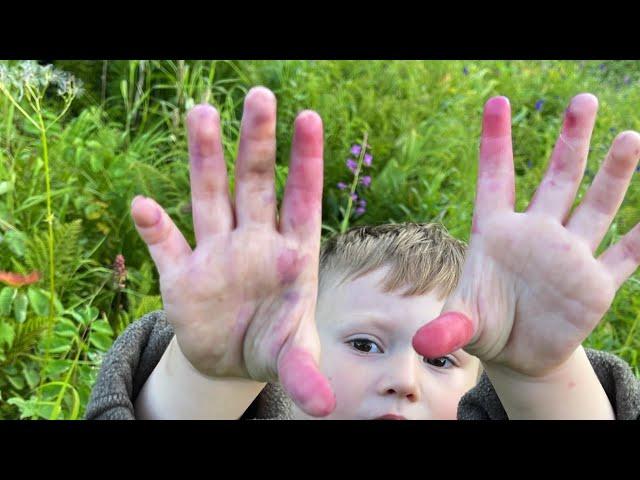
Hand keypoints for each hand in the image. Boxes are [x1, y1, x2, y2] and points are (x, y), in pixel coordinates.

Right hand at [130, 87, 334, 416]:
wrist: (231, 361)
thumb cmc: (273, 345)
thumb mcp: (293, 358)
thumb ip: (305, 374)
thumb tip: (325, 407)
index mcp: (290, 252)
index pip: (301, 198)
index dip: (305, 161)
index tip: (308, 117)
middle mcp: (253, 241)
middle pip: (255, 183)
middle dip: (257, 143)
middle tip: (259, 96)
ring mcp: (215, 253)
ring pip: (210, 196)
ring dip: (205, 158)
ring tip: (200, 113)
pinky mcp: (182, 274)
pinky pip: (167, 244)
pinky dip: (155, 227)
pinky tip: (143, 205)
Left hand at [414, 94, 639, 377]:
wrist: (518, 354)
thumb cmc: (484, 326)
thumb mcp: (463, 324)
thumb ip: (448, 328)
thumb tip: (425, 345)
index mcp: (496, 232)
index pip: (494, 178)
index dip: (495, 141)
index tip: (496, 101)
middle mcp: (536, 234)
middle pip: (556, 178)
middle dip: (570, 141)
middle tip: (583, 101)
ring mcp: (569, 255)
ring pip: (596, 206)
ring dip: (613, 174)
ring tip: (628, 139)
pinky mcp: (596, 284)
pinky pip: (625, 256)